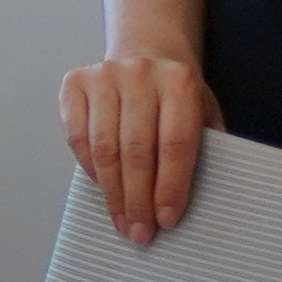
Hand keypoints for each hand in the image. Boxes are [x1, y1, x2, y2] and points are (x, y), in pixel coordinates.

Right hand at [59, 52, 219, 242]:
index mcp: (179, 81)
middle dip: (137, 198)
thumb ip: (206, 149)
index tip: (166, 219)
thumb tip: (202, 204)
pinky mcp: (75, 82)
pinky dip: (88, 167)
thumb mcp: (204, 113)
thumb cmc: (179, 95)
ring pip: (104, 147)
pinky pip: (77, 136)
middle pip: (136, 150)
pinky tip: (102, 187)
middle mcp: (140, 74)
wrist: (147, 49)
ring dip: (112, 192)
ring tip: (121, 220)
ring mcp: (103, 76)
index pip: (175, 144)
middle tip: (140, 232)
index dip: (170, 186)